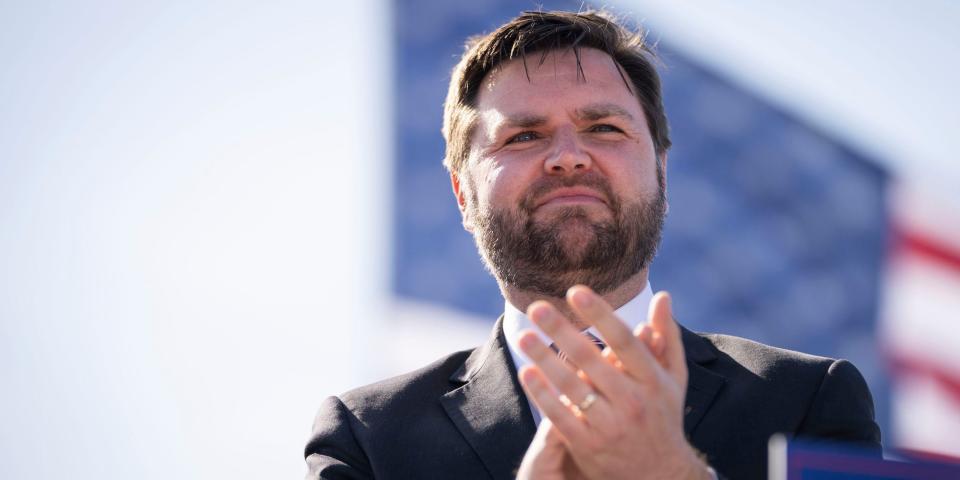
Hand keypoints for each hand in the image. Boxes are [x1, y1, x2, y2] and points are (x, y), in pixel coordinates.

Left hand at [516, 287, 709, 479]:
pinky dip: (543, 395)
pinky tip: (527, 373)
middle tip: (536, 307)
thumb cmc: (664, 416)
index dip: (600, 314)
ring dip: (545, 360)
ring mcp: (611, 425)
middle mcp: (633, 401)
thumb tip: (662, 296)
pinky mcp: (589, 445)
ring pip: (573, 387)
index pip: (624, 341)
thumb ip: (666, 337)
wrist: (660, 475)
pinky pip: (561, 416)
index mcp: (653, 380)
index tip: (576, 291)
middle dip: (562, 331)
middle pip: (591, 360)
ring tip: (524, 336)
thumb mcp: (674, 378)